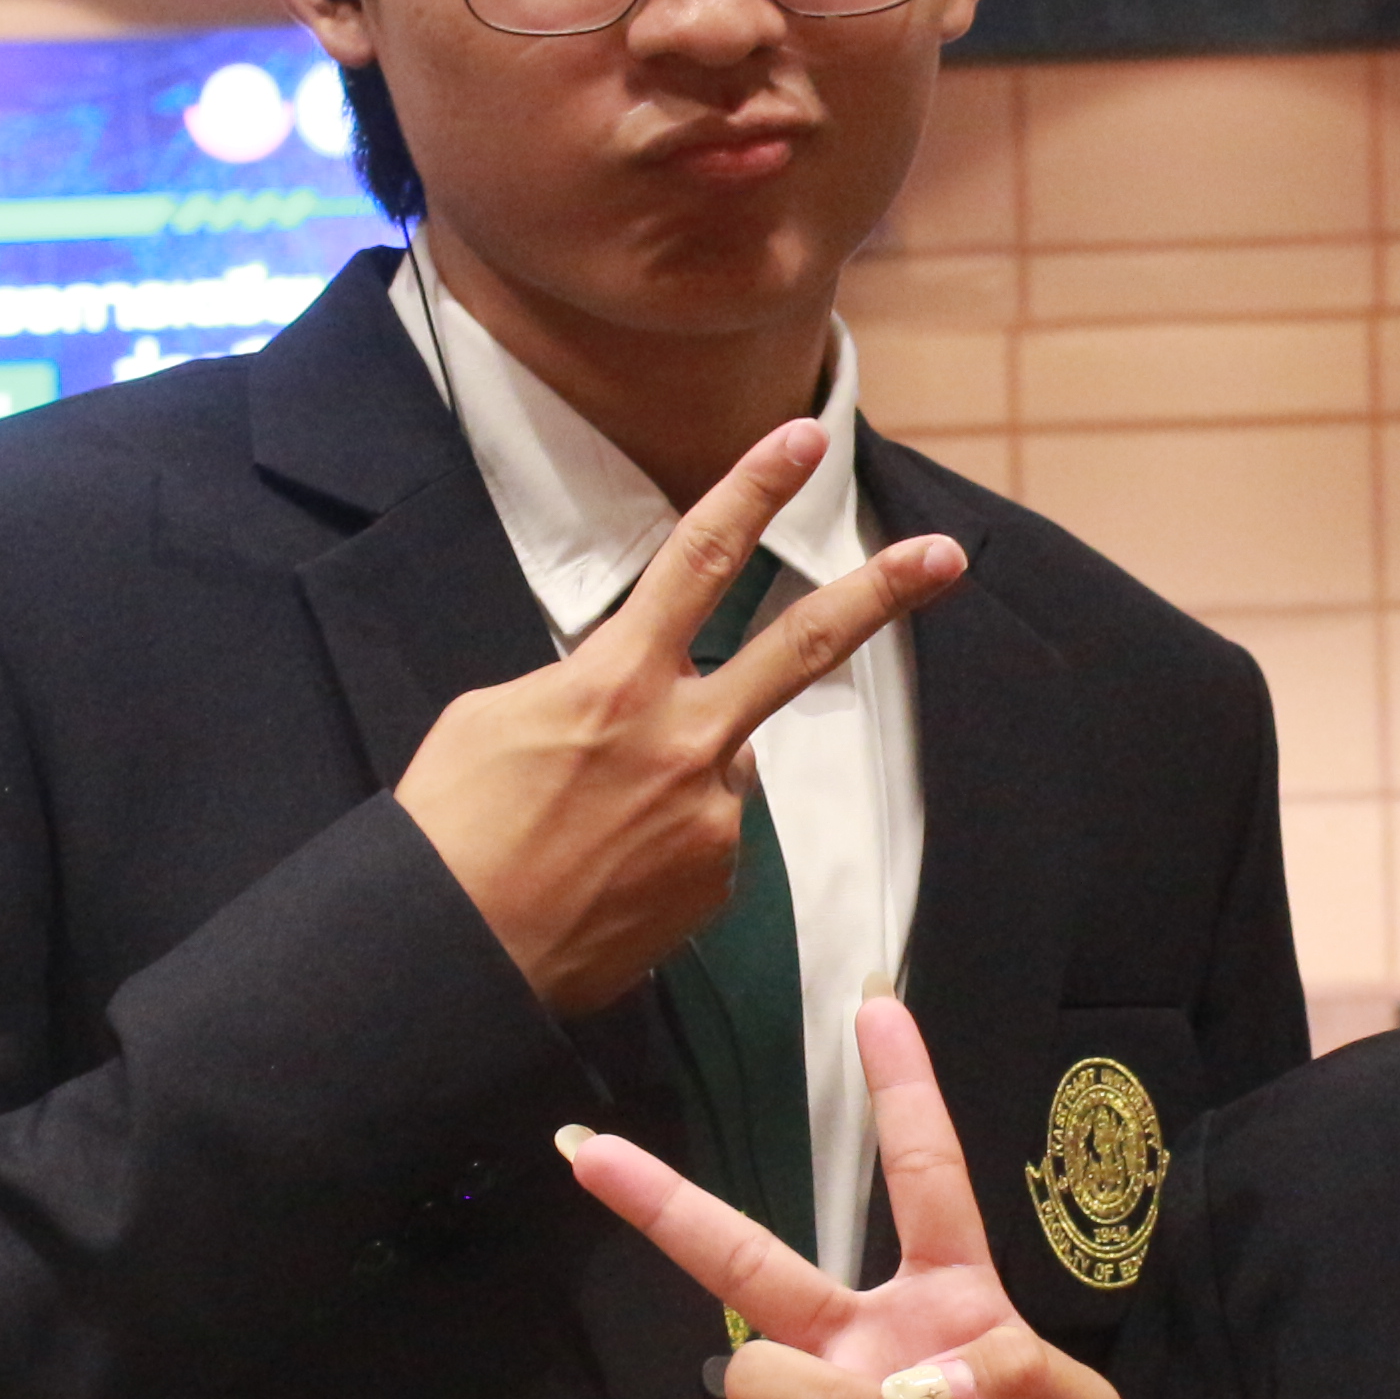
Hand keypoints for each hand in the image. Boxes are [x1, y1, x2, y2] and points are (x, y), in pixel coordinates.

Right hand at [393, 420, 960, 1017]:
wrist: (456, 958)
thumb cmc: (454, 831)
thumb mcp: (496, 717)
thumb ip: (581, 685)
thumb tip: (629, 691)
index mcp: (618, 680)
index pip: (701, 559)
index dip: (755, 489)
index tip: (806, 439)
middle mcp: (685, 740)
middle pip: (803, 646)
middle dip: (881, 593)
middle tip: (945, 555)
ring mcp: (713, 816)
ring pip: (724, 761)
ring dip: (678, 774)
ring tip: (589, 829)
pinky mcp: (719, 880)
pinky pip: (709, 835)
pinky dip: (668, 840)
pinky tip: (606, 871)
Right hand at [564, 999, 1147, 1398]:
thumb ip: (1022, 1373)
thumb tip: (921, 1377)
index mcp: (948, 1305)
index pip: (920, 1180)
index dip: (902, 1095)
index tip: (878, 1008)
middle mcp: (867, 1347)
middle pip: (752, 1256)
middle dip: (666, 1201)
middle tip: (585, 1149)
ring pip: (751, 1363)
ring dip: (823, 1396)